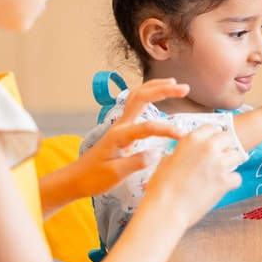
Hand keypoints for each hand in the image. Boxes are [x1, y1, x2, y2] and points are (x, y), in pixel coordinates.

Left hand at [73, 78, 190, 196]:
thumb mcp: (115, 175)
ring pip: (138, 96)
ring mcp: (121, 124)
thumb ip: (136, 162)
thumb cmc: (94, 178)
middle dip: (162, 90)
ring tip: (175, 83)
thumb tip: (156, 152)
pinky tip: (160, 93)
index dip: (166, 130)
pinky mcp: (123, 128)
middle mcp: (120, 125)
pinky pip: (137, 104)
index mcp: (120, 136)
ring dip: (156, 87)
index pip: (147, 127)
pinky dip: (150, 94)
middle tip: (184, 89)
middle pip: (141, 97)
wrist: (76, 178)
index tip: (182, 137)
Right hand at [144, 124, 243, 227]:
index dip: (212, 137)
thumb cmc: (161, 187)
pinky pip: (237, 178)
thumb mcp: (166, 161)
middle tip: (219, 159)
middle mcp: (207, 147)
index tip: (212, 145)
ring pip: (237, 155)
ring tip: (221, 172)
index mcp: (191, 139)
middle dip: (225, 147)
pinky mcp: (224, 181)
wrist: (165, 209)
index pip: (212, 128)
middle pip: (228, 138)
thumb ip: (181, 153)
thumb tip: (186, 155)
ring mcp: (218, 164)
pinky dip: (231, 183)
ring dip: (231, 163)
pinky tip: (221, 188)